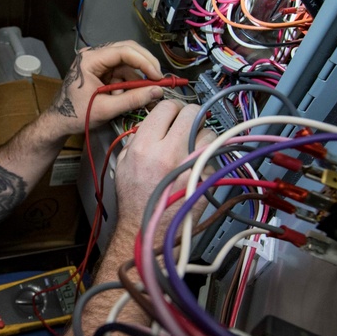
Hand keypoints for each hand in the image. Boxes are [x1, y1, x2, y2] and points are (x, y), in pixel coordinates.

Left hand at [43, 41, 165, 137]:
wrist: (59, 122)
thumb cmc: (76, 115)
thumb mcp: (107, 109)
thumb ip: (133, 99)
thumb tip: (157, 91)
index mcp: (90, 59)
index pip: (124, 50)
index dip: (144, 62)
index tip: (157, 76)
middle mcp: (94, 55)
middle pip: (128, 51)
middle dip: (145, 66)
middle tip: (158, 80)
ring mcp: (98, 62)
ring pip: (127, 63)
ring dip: (136, 79)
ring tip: (140, 96)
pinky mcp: (101, 70)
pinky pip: (122, 72)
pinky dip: (129, 84)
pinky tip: (126, 97)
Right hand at [109, 100, 215, 255]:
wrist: (147, 229)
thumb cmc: (135, 200)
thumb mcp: (123, 163)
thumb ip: (137, 138)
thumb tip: (154, 123)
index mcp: (145, 146)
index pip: (167, 107)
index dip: (172, 107)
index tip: (175, 112)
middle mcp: (169, 152)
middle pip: (192, 113)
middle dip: (191, 116)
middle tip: (188, 124)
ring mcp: (190, 166)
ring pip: (209, 133)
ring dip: (203, 137)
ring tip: (194, 147)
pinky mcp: (204, 179)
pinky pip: (213, 158)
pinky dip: (206, 160)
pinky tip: (196, 168)